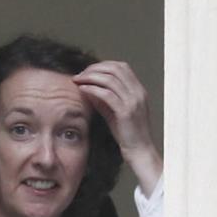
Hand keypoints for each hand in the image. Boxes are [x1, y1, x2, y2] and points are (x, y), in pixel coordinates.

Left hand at [73, 61, 162, 196]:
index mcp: (138, 90)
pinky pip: (107, 94)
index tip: (87, 71)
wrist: (139, 150)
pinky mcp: (126, 112)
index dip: (102, 65)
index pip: (121, 67)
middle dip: (94, 69)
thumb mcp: (114, 112)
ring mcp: (133, 101)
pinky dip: (93, 89)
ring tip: (78, 80)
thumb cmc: (127, 133)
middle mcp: (138, 92)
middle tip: (79, 75)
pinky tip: (82, 90)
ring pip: (110, 79)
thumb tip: (88, 88)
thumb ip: (103, 100)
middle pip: (115, 68)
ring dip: (91, 77)